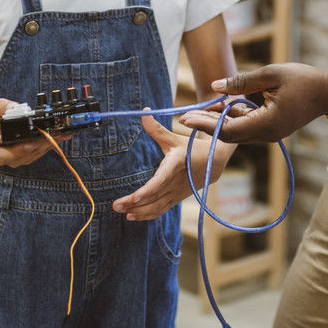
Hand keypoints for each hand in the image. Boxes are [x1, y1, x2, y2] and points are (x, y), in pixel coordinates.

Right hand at [0, 98, 67, 166]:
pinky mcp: (24, 155)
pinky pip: (37, 152)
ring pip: (32, 155)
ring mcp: (13, 157)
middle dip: (38, 145)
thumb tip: (14, 107)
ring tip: (59, 134)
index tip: (29, 144)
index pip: (1, 154)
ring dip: (47, 145)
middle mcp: (1, 156)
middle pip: (21, 156)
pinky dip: (48, 145)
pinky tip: (59, 137)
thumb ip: (0, 106)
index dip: (17, 152)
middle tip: (52, 135)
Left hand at [113, 112, 234, 220]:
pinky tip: (132, 216)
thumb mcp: (174, 138)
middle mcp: (176, 182)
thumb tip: (144, 111)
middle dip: (134, 203)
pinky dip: (147, 215)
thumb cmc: (190, 148)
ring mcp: (176, 193)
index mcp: (176, 165)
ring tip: (120, 210)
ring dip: (138, 211)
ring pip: (156, 207)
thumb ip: (156, 128)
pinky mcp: (175, 199)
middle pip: (154, 197)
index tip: (135, 196)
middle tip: (115, 205)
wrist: (213, 163)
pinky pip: (160, 210)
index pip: (161, 181)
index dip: (148, 190)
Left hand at [180, 63, 327, 143]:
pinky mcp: (272, 128)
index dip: (205, 124)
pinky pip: (247, 126)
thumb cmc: (302, 79)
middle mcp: (267, 134)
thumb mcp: (270, 74)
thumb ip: (241, 82)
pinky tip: (222, 106)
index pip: (229, 129)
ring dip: (219, 121)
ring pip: (237, 131)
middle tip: (183, 117)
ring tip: (199, 109)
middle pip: (230, 134)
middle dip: (206, 124)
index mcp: (267, 123)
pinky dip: (233, 117)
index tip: (185, 119)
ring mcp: (270, 133)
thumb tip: (214, 86)